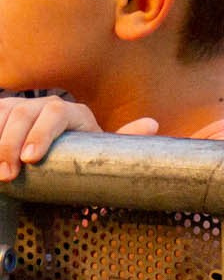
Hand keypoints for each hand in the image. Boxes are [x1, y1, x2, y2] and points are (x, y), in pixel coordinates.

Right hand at [0, 96, 156, 181]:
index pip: (57, 114)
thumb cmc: (76, 151)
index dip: (42, 134)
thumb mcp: (96, 146)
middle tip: (7, 175)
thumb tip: (152, 125)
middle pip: (23, 115)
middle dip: (11, 145)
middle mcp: (43, 105)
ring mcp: (18, 107)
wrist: (50, 147)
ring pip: (2, 115)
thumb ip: (120, 140)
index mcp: (71, 112)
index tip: (32, 159)